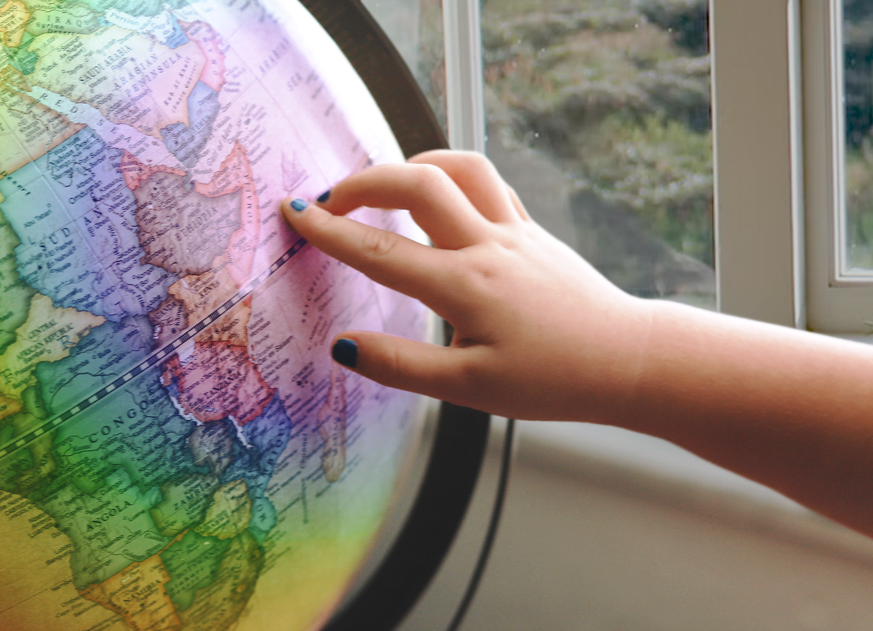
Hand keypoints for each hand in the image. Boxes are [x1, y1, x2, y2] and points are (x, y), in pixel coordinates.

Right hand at [281, 150, 652, 421]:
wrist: (627, 359)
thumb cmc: (553, 380)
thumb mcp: (470, 390)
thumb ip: (401, 367)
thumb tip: (343, 345)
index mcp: (465, 286)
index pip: (380, 250)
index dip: (330, 231)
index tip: (295, 214)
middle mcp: (487, 246)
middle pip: (416, 184)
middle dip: (363, 182)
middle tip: (329, 200)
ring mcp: (514, 231)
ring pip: (459, 168)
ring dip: (412, 166)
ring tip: (382, 188)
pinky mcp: (532, 230)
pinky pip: (487, 184)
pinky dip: (451, 176)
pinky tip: (437, 196)